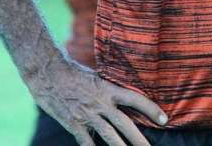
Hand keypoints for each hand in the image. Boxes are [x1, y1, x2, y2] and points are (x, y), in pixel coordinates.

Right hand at [27, 57, 167, 145]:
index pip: (135, 100)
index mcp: (108, 89)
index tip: (164, 119)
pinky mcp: (73, 124)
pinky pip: (86, 142)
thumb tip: (123, 96)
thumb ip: (109, 88)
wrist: (47, 74)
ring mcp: (87, 115)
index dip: (151, 109)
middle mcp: (100, 103)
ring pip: (109, 136)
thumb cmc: (73, 72)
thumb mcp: (96, 77)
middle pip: (125, 124)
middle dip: (139, 139)